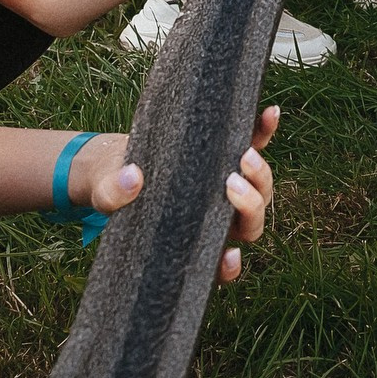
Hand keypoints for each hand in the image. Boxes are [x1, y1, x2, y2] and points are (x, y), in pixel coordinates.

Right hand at [65, 106, 279, 284]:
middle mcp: (218, 217)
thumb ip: (113, 194)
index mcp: (192, 240)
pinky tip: (270, 113)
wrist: (118, 163)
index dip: (229, 265)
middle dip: (250, 206)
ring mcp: (229, 187)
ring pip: (260, 189)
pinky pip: (256, 144)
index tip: (229, 255)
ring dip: (261, 174)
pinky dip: (265, 130)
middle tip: (231, 185)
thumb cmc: (114, 190)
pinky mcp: (229, 154)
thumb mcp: (106, 194)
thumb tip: (132, 180)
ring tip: (246, 155)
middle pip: (249, 223)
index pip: (218, 262)